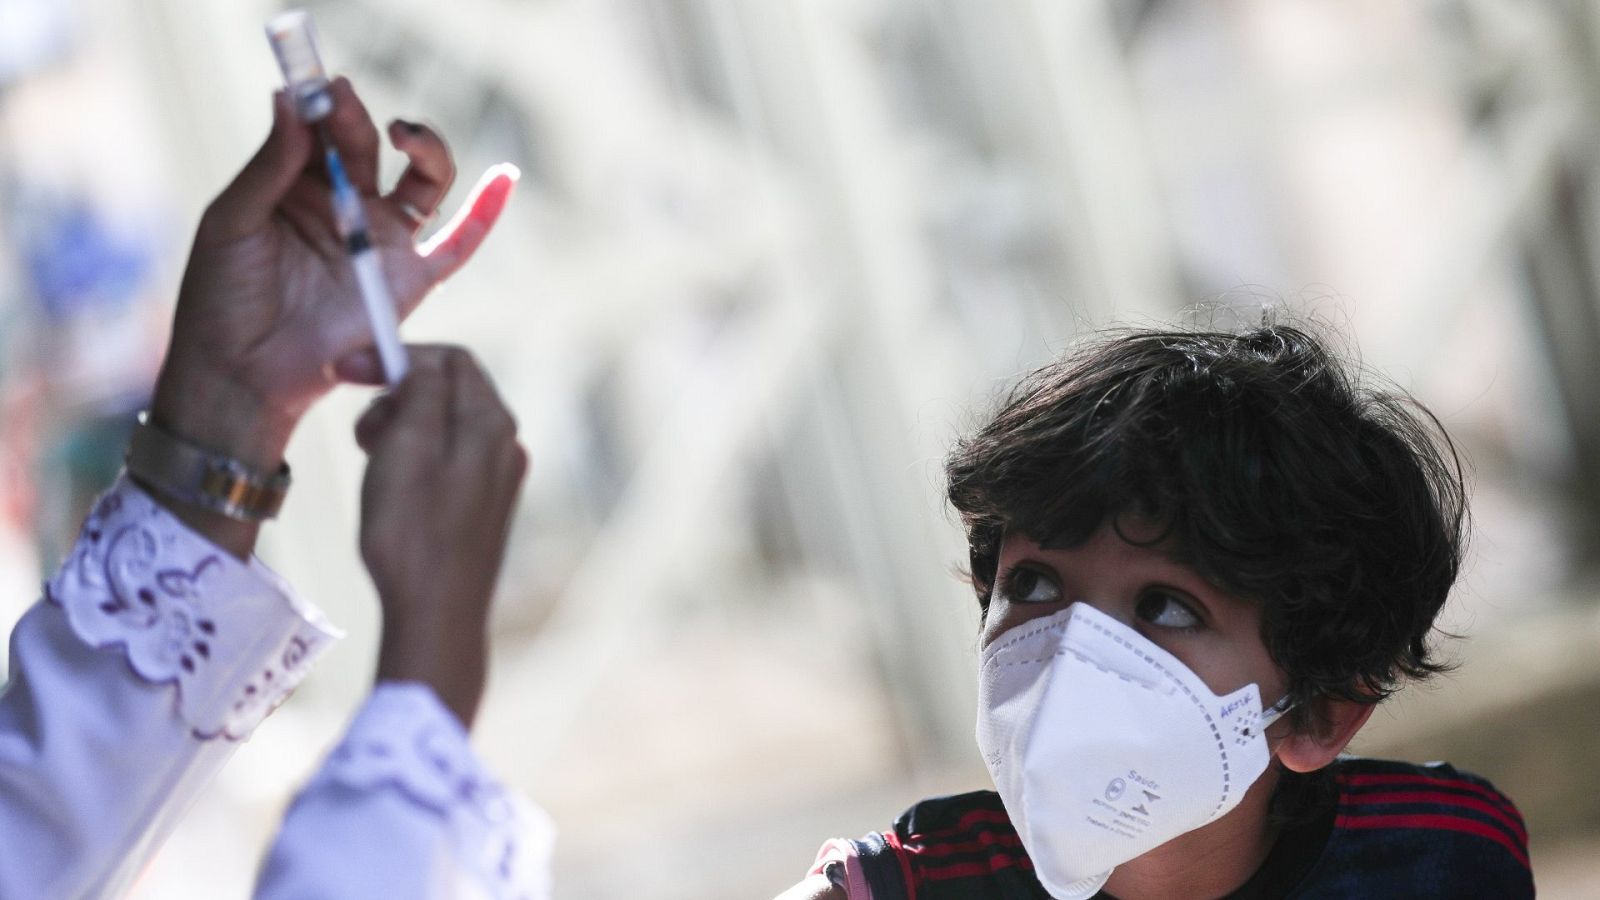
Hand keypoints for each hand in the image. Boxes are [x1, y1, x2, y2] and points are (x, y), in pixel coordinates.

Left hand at [151, 80, 515, 472]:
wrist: (243, 372)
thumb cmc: (223, 298)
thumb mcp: (232, 220)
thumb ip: (269, 164)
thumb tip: (291, 99)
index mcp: (299, 186)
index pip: (323, 131)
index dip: (325, 103)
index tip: (318, 85)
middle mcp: (347, 206)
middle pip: (369, 147)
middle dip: (356, 120)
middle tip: (339, 100)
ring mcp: (383, 242)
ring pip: (423, 181)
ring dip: (424, 147)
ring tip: (402, 132)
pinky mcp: (411, 281)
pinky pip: (458, 242)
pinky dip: (486, 212)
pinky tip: (505, 178)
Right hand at [355, 346, 527, 726]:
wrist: (436, 615)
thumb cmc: (414, 532)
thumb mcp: (407, 446)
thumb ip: (422, 391)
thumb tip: (426, 364)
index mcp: (492, 424)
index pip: (451, 359)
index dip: (399, 357)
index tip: (351, 372)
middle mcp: (505, 446)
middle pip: (447, 391)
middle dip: (396, 397)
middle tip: (361, 434)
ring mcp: (498, 479)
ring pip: (443, 427)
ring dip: (399, 430)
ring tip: (371, 464)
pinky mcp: (483, 507)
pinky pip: (446, 461)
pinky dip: (412, 460)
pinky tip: (390, 490)